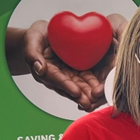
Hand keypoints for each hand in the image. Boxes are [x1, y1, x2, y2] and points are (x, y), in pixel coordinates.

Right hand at [9, 14, 127, 111]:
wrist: (46, 36)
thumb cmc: (37, 37)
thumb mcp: (32, 40)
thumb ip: (32, 54)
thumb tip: (39, 69)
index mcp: (47, 71)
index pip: (58, 79)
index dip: (67, 86)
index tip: (76, 93)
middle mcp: (60, 78)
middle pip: (72, 88)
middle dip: (82, 96)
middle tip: (92, 103)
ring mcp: (71, 77)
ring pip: (83, 87)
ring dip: (92, 94)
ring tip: (101, 99)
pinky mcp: (80, 74)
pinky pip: (90, 81)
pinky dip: (98, 85)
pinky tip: (107, 90)